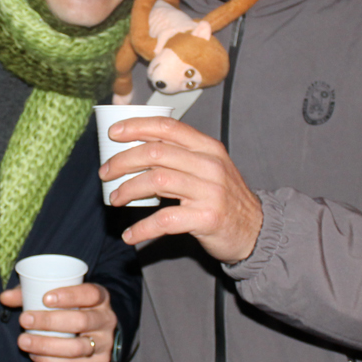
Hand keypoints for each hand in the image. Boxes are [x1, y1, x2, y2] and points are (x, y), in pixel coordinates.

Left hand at [0, 283, 116, 361]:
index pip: (90, 294)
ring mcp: (105, 343)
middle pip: (81, 321)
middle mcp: (106, 319)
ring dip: (47, 345)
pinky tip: (35, 356)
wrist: (97, 333)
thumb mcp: (58, 296)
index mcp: (100, 297)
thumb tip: (4, 298)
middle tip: (24, 319)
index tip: (45, 298)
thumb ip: (32, 293)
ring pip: (78, 347)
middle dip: (49, 322)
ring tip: (23, 341)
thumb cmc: (72, 309)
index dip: (69, 296)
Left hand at [99, 116, 262, 263]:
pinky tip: (130, 235)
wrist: (256, 230)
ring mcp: (209, 191)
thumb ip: (181, 157)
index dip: (136, 127)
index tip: (113, 134)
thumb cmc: (224, 198)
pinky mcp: (207, 218)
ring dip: (128, 189)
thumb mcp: (209, 168)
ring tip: (115, 199)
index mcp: (208, 148)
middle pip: (155, 152)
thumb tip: (136, 151)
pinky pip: (165, 220)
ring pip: (156, 181)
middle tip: (106, 173)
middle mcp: (209, 165)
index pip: (167, 127)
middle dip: (123, 161)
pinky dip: (142, 228)